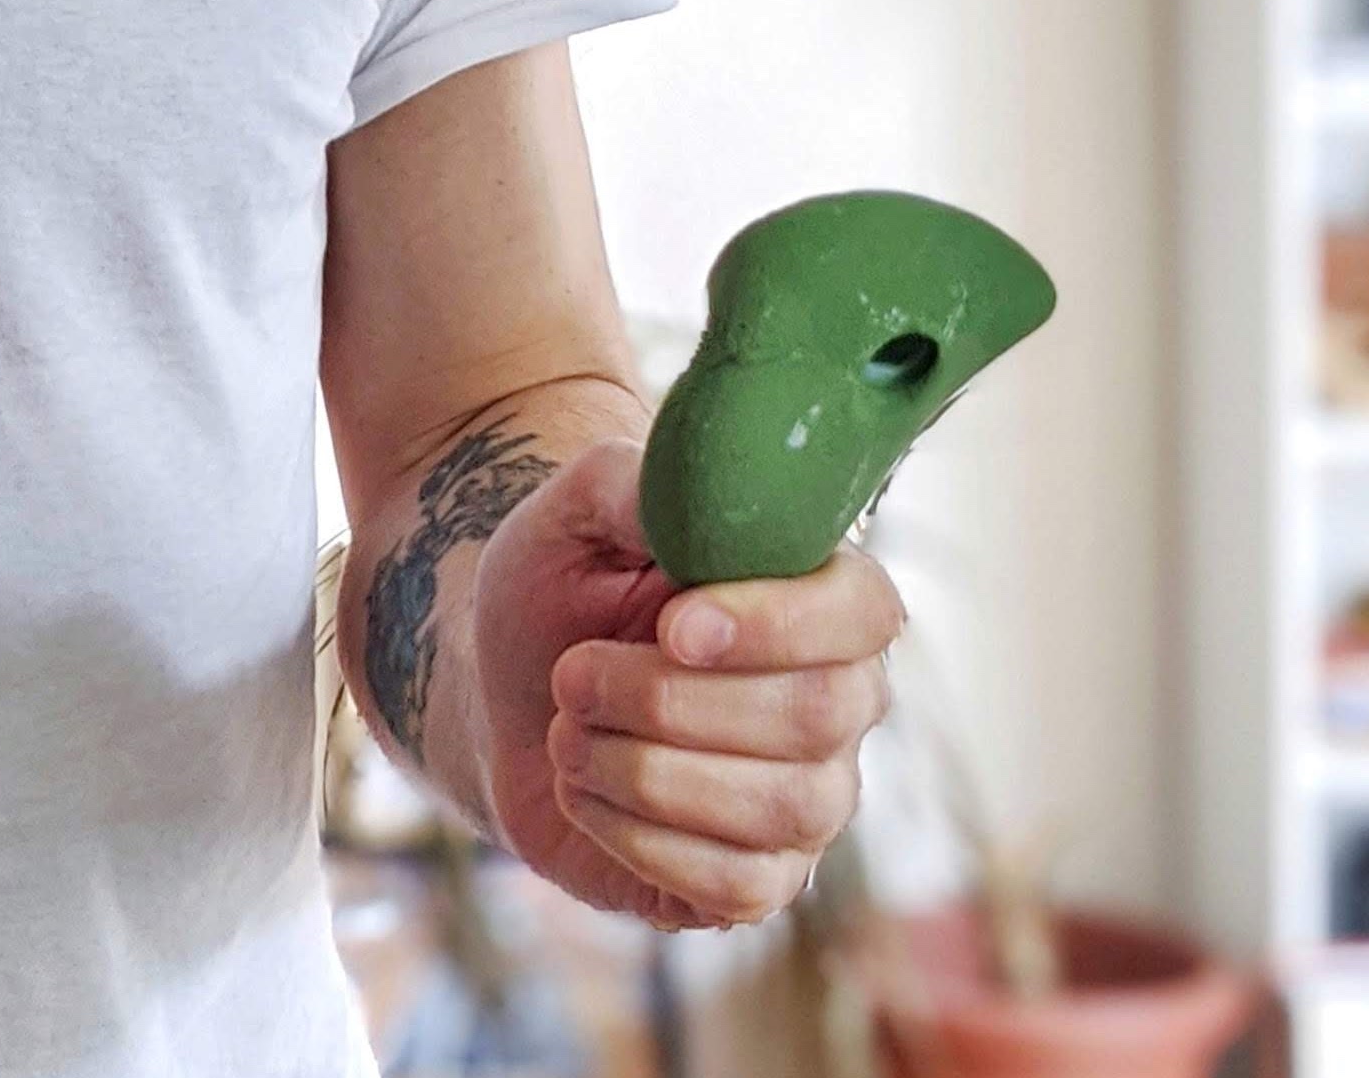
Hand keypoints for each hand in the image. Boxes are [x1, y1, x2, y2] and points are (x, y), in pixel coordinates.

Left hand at [468, 438, 901, 928]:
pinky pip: (738, 884)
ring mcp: (814, 798)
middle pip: (812, 715)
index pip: (862, 612)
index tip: (672, 625)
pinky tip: (585, 791)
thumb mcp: (574, 510)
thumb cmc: (558, 587)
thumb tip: (684, 502)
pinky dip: (637, 837)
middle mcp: (841, 699)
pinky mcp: (765, 879)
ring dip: (641, 768)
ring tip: (567, 730)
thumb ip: (633, 484)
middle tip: (571, 674)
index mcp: (817, 593)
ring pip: (776, 805)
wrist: (506, 691)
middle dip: (667, 699)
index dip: (775, 625)